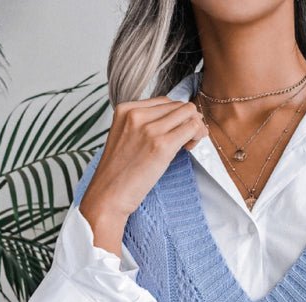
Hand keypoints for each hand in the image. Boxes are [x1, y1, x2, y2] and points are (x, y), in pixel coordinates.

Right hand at [79, 96, 209, 253]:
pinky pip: (192, 128)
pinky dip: (197, 135)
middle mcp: (136, 114)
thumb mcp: (125, 138)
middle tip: (186, 141)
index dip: (175, 116)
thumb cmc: (118, 175)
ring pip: (189, 113)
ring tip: (188, 145)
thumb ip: (143, 125)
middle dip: (188, 120)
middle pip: (178, 105)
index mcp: (125, 109)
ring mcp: (149, 128)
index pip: (164, 101)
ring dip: (195, 127)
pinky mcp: (161, 145)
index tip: (175, 133)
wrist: (108, 196)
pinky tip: (189, 148)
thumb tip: (173, 121)